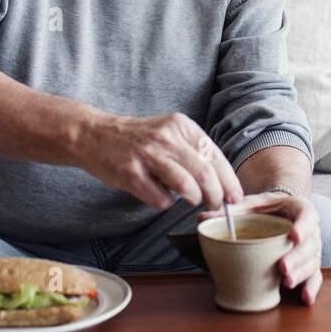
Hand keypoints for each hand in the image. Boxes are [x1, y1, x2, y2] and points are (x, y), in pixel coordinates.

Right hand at [75, 110, 243, 211]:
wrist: (94, 134)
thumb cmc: (138, 139)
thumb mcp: (169, 133)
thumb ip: (193, 152)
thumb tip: (222, 182)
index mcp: (181, 125)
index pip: (214, 155)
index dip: (229, 180)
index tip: (236, 197)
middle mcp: (166, 137)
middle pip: (205, 173)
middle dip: (216, 195)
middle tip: (217, 206)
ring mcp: (147, 155)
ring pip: (186, 186)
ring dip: (194, 199)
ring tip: (192, 201)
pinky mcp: (131, 173)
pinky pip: (160, 198)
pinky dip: (166, 203)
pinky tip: (160, 196)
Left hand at [196, 192, 322, 305]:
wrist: (279, 212)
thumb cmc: (267, 208)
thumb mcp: (251, 205)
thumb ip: (230, 211)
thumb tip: (202, 219)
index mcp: (299, 209)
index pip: (306, 215)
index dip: (302, 226)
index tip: (293, 236)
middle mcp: (309, 230)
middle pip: (310, 244)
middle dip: (297, 258)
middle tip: (282, 268)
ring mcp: (311, 248)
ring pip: (312, 262)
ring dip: (301, 273)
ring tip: (287, 282)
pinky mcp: (309, 264)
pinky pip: (315, 277)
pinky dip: (311, 288)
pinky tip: (305, 298)